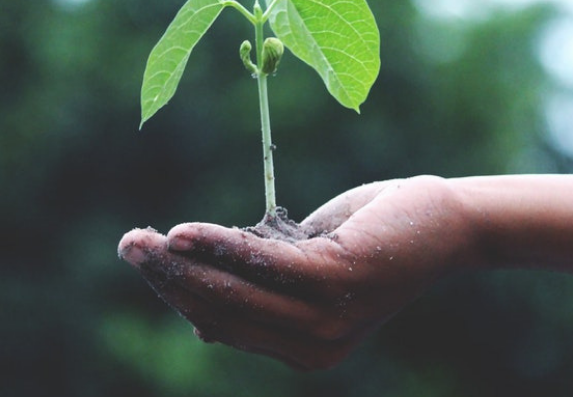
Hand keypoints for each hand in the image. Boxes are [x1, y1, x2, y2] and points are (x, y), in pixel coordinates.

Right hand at [117, 175, 473, 369]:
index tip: (147, 261)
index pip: (224, 324)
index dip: (179, 294)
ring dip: (181, 264)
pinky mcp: (336, 282)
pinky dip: (219, 246)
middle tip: (128, 245)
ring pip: (234, 292)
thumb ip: (261, 290)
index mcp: (303, 349)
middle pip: (221, 311)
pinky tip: (183, 232)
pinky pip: (263, 264)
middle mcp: (313, 347)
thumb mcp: (307, 268)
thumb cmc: (371, 238)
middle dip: (168, 279)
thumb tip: (200, 321)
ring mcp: (326, 319)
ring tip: (140, 240)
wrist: (444, 223)